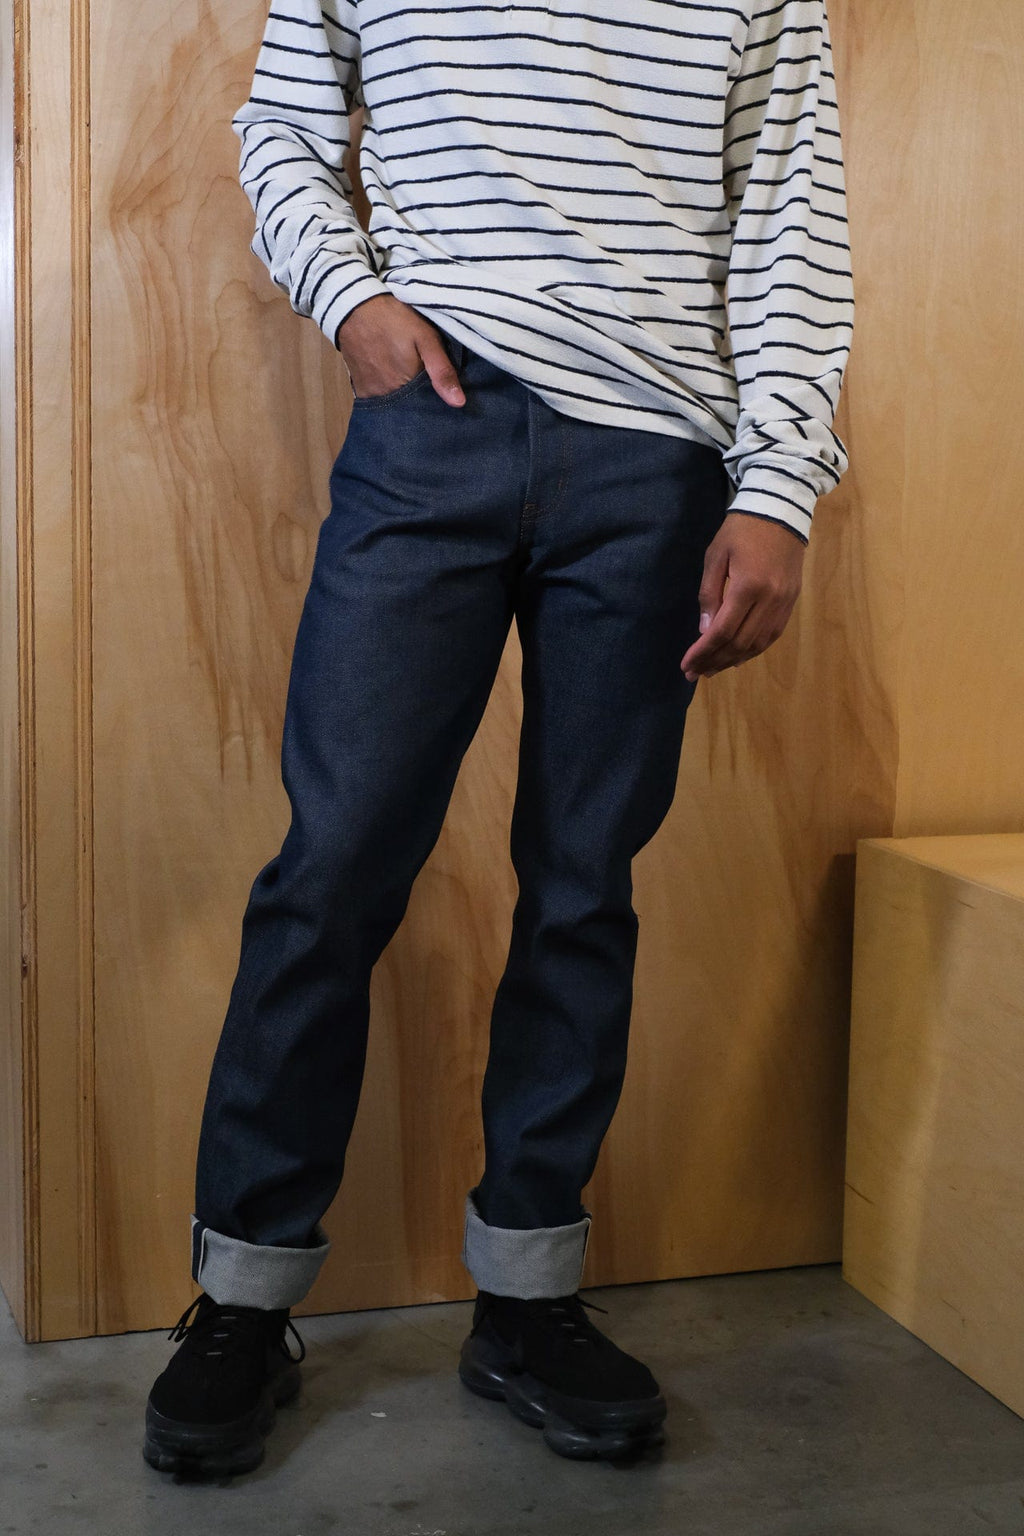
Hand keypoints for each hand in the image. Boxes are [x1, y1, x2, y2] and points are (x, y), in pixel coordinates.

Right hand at [335, 294, 464, 406]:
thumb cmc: (393, 319)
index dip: (436, 397)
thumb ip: (442, 371)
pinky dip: (388, 393)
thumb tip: (459, 403)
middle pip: (411, 407)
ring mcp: (372, 395)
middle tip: (422, 375)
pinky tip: (392, 377)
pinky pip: (379, 400)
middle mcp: (388, 398)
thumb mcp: (425, 338)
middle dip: (420, 399)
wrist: (353, 306)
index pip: (429, 406)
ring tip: (407, 375)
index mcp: (407, 387)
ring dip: (404, 396)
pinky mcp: (360, 390)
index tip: (440, 386)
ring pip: (395, 404)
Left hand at [680, 513, 805, 681]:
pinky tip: (738, 657)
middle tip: (694, 673)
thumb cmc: (741, 530)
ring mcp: (784, 603)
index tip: (687, 665)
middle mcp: (770, 600)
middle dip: (714, 661)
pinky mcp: (792, 601)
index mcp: (748, 586)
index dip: (703, 652)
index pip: (723, 631)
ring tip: (712, 669)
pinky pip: (772, 634)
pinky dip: (754, 649)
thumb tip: (705, 630)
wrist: (780, 511)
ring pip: (758, 644)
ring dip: (733, 660)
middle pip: (740, 643)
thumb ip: (709, 594)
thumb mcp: (716, 556)